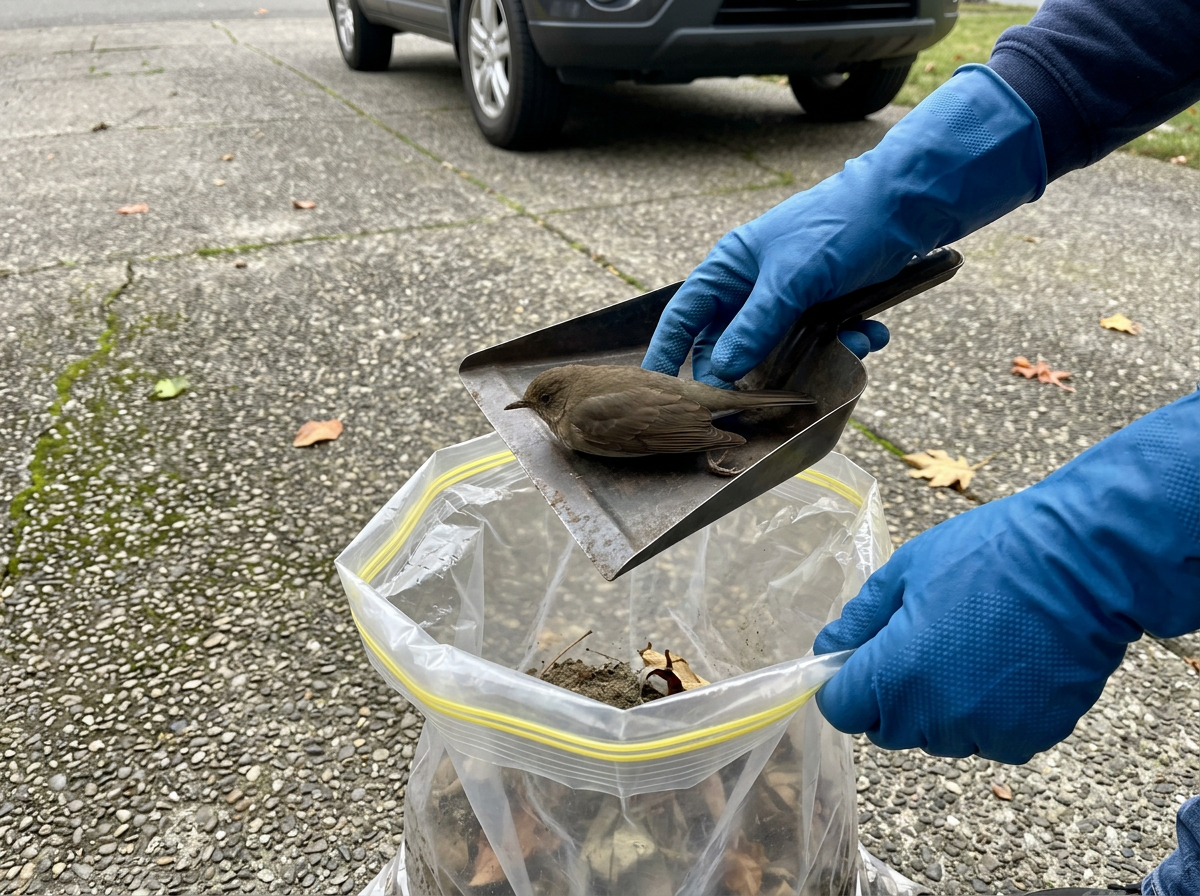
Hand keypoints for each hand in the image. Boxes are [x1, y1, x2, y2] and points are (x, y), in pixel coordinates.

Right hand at [642, 65, 1044, 386]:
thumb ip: (755, 328)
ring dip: (811, 358)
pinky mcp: (825, 304)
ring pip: (782, 349)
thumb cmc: (839, 226)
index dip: (668, 354)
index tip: (659, 392)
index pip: (684, 317)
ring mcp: (790, 296)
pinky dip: (847, 343)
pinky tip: (872, 334)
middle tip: (761, 402)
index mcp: (730, 268)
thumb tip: (720, 373)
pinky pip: (822, 341)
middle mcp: (753, 285)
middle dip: (753, 371)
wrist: (907, 202)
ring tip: (845, 348)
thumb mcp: (792, 281)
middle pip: (731, 344)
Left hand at [814, 392, 1199, 762]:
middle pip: (888, 727)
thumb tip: (829, 650)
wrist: (1083, 563)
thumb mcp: (906, 571)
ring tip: (969, 647)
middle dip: (890, 693)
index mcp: (898, 675)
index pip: (842, 710)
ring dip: (940, 705)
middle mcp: (938, 718)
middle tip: (919, 639)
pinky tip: (1004, 665)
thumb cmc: (989, 555)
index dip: (844, 683)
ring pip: (938, 735)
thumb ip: (860, 619)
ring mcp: (987, 733)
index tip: (857, 658)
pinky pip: (987, 737)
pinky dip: (987, 712)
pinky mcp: (1030, 738)